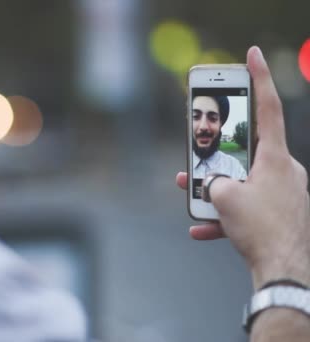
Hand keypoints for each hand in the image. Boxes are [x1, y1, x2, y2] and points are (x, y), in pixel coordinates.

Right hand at [176, 46, 309, 289]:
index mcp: (276, 158)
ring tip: (192, 199)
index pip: (267, 108)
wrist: (285, 270)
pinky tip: (203, 228)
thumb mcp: (225, 197)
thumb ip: (213, 182)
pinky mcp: (280, 215)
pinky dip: (226, 215)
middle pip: (246, 152)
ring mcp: (284, 194)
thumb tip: (212, 185)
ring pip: (244, 182)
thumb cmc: (260, 228)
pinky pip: (248, 208)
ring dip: (217, 190)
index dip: (258, 79)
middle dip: (218, 155)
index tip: (252, 56)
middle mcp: (284, 171)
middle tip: (200, 150)